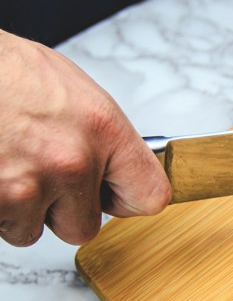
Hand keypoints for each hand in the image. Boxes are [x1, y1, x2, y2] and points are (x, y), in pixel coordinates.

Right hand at [0, 31, 170, 246]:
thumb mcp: (73, 90)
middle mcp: (71, 162)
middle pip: (84, 228)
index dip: (128, 201)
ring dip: (19, 208)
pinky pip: (1, 226)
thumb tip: (115, 168)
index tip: (114, 198)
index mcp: (103, 130)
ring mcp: (28, 187)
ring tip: (5, 163)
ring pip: (32, 230)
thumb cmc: (5, 71)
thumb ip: (102, 138)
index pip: (150, 196)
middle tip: (36, 173)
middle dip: (60, 210)